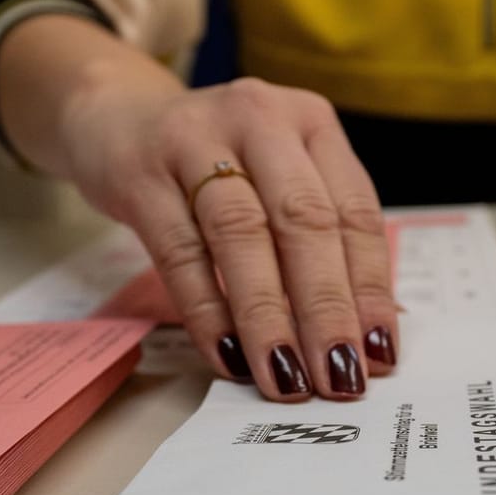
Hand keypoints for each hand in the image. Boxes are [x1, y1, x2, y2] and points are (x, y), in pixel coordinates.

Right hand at [61, 76, 396, 401]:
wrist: (117, 117)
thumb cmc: (215, 163)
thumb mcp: (276, 176)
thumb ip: (321, 238)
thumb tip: (367, 334)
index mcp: (310, 122)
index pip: (354, 211)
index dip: (370, 288)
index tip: (378, 353)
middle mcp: (259, 119)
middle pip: (303, 221)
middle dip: (326, 308)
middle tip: (337, 376)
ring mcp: (194, 141)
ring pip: (241, 235)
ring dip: (268, 317)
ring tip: (285, 377)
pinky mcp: (140, 175)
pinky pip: (181, 253)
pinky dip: (207, 311)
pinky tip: (228, 356)